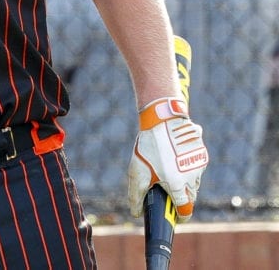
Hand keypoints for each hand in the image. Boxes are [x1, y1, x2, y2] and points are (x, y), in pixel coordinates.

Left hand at [127, 97, 208, 221]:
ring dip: (186, 182)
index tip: (177, 218)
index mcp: (178, 184)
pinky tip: (175, 158)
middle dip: (182, 199)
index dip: (181, 216)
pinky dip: (188, 167)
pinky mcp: (203, 153)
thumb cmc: (149, 147)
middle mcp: (193, 176)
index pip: (185, 209)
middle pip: (191, 196)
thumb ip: (136, 196)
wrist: (162, 119)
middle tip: (169, 195)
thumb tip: (136, 213)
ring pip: (195, 181)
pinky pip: (197, 166)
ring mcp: (199, 164)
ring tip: (169, 173)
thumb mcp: (137, 172)